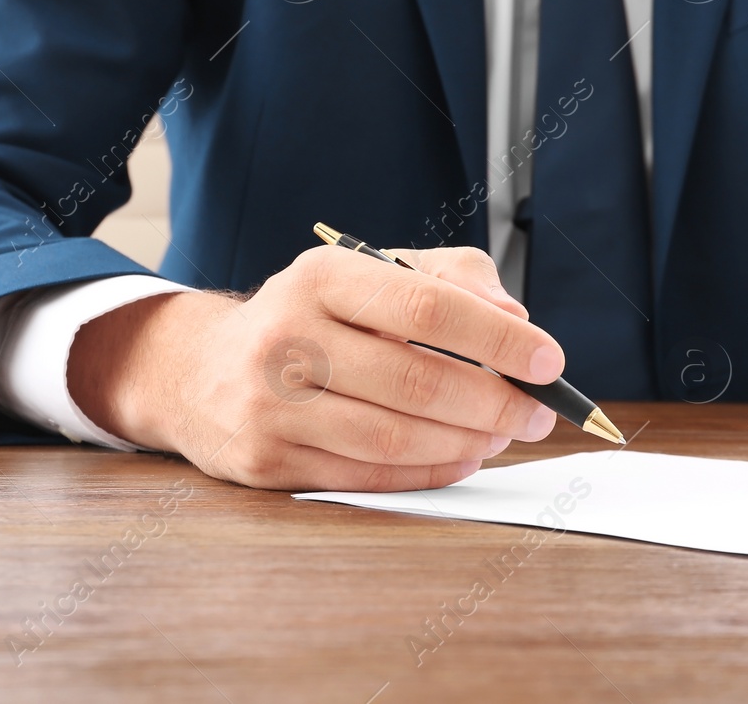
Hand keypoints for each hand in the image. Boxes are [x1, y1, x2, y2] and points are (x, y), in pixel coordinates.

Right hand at [67, 246, 561, 490]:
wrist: (199, 368)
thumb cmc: (311, 317)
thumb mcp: (369, 273)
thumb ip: (451, 279)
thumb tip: (515, 318)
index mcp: (322, 276)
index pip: (427, 307)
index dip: (498, 338)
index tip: (548, 360)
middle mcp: (288, 335)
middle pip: (416, 381)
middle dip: (494, 402)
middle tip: (535, 412)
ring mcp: (269, 403)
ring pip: (394, 438)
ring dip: (465, 443)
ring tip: (500, 435)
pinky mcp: (264, 460)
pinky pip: (366, 476)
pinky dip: (427, 472)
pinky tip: (459, 458)